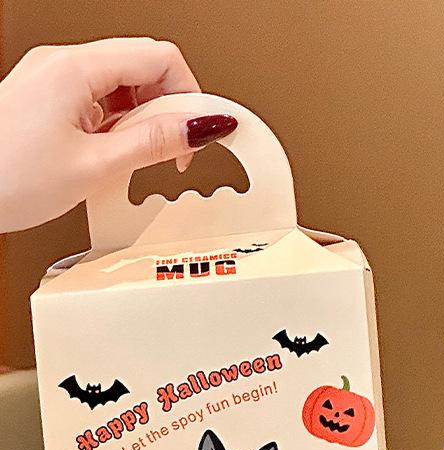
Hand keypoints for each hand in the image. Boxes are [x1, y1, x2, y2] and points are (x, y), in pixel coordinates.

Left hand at [0, 38, 237, 232]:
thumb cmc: (7, 177)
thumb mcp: (96, 165)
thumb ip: (155, 143)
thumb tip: (201, 126)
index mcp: (75, 69)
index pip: (160, 57)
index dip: (191, 94)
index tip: (204, 130)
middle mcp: (63, 63)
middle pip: (144, 66)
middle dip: (170, 108)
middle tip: (177, 149)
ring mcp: (54, 78)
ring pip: (125, 84)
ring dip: (145, 119)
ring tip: (141, 157)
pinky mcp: (49, 97)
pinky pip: (101, 99)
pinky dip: (121, 125)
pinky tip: (117, 154)